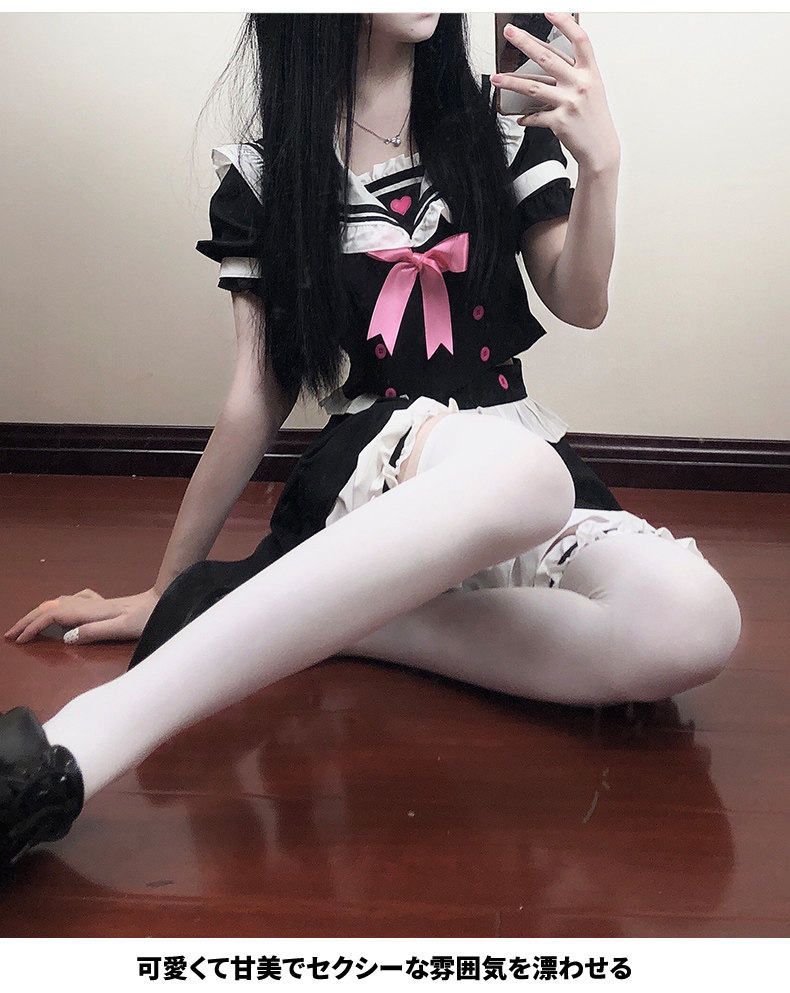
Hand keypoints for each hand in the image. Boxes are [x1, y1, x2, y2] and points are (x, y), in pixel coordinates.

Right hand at [4, 588, 159, 644]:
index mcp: (90, 611)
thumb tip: (67, 637)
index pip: (52, 616)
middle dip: (28, 620)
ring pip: (59, 603)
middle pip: (50, 607)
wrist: (164, 600)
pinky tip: (64, 610)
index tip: (18, 640)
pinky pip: (73, 601)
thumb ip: (95, 632)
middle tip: (11, 634)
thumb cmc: (147, 617)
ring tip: (28, 625)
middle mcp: (89, 603)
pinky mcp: (104, 603)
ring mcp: (96, 601)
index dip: (33, 627)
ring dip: (40, 612)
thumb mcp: (123, 628)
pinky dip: (59, 606)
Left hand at [491, 13, 619, 173]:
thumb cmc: (594, 117)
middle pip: (547, 58)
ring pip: (533, 87)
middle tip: (509, 33)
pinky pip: (535, 116)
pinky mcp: (559, 121)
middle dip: (524, 42)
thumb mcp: (592, 88)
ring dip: (511, 82)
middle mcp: (579, 84)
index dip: (564, 23)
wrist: (601, 147)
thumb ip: (573, 72)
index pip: (579, 39)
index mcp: (589, 72)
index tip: (549, 12)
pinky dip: (526, 117)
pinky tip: (519, 117)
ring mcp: (569, 102)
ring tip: (496, 77)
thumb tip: (547, 60)